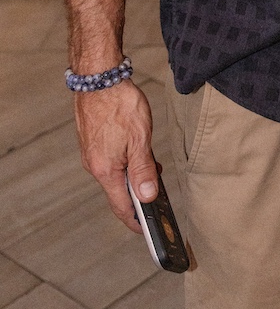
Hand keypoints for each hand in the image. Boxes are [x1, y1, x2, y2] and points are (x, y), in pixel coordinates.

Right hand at [73, 78, 158, 232]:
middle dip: (138, 197)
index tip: (147, 231)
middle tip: (159, 194)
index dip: (135, 221)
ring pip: (115, 175)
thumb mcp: (140, 138)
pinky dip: (125, 164)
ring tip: (153, 168)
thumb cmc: (119, 105)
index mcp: (106, 171)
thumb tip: (148, 198)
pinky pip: (110, 162)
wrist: (98, 77)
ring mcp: (91, 154)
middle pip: (118, 192)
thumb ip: (143, 171)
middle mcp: (95, 166)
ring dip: (133, 177)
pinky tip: (137, 152)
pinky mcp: (91, 142)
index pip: (121, 207)